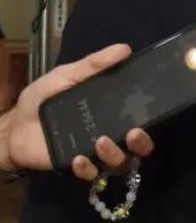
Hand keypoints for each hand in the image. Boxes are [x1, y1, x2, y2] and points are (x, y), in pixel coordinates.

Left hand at [0, 44, 155, 180]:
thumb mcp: (65, 76)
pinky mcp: (76, 167)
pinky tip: (78, 159)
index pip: (141, 117)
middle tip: (133, 133)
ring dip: (115, 154)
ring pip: (120, 162)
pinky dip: (88, 168)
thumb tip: (125, 49)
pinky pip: (92, 174)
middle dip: (142, 142)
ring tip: (100, 142)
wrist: (11, 126)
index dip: (153, 117)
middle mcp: (109, 133)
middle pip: (139, 146)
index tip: (153, 108)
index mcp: (111, 112)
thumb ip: (92, 65)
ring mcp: (93, 152)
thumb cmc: (41, 100)